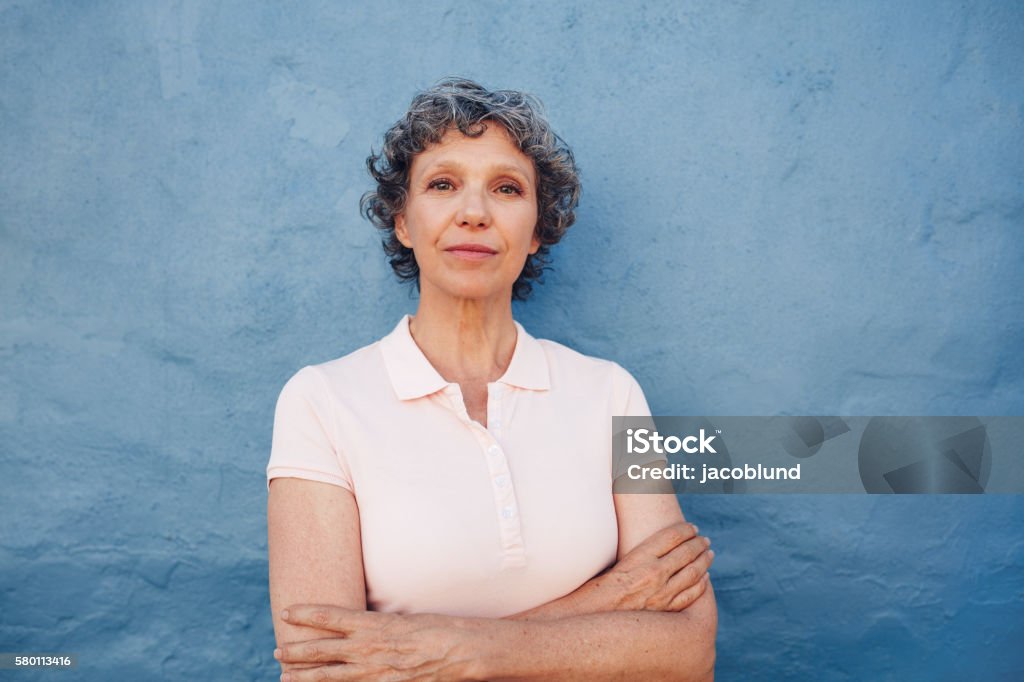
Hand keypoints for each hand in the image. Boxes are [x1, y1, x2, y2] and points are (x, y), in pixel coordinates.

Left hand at [275, 606, 475, 680]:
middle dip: (297, 651)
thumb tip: (357, 628)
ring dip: (305, 676)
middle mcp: (368, 648)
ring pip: (330, 676)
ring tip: (285, 676)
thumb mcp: (402, 620)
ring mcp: (374, 672)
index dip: (306, 614)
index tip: (287, 611)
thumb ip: (376, 627)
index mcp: (372, 624)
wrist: (460, 650)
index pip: (330, 617)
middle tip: (278, 652)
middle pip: (322, 650)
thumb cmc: (436, 629)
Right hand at [601, 522, 713, 611]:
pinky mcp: (664, 611)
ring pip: (693, 573)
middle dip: (698, 543)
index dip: (685, 529)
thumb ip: (634, 556)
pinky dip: (701, 584)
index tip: (692, 527)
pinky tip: (704, 578)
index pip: (671, 536)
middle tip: (704, 539)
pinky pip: (690, 595)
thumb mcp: (610, 564)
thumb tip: (648, 547)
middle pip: (686, 552)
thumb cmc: (594, 591)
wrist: (590, 620)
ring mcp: (662, 594)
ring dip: (704, 561)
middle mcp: (654, 573)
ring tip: (709, 554)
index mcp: (640, 557)